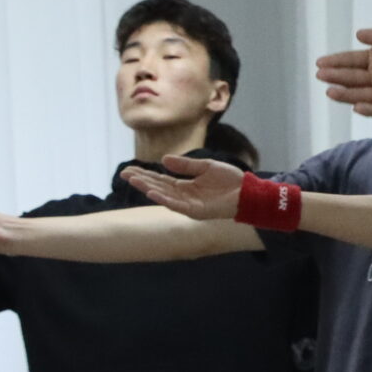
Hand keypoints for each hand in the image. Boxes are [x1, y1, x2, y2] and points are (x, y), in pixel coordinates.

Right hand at [119, 156, 247, 221]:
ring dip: (148, 188)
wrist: (248, 191)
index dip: (145, 174)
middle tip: (124, 173)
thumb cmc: (229, 180)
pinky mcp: (195, 211)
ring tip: (133, 180)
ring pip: (163, 196)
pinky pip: (176, 205)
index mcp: (185, 185)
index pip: (160, 180)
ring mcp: (188, 204)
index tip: (129, 169)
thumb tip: (163, 160)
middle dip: (141, 181)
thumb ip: (186, 165)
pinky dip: (164, 199)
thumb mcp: (205, 167)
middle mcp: (183, 196)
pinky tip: (152, 193)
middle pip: (157, 187)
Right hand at [316, 24, 371, 119]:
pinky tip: (358, 106)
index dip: (337, 61)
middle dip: (337, 76)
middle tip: (321, 75)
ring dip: (347, 94)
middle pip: (353, 78)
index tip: (321, 62)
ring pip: (362, 95)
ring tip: (331, 91)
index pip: (353, 60)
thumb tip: (358, 35)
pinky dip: (370, 109)